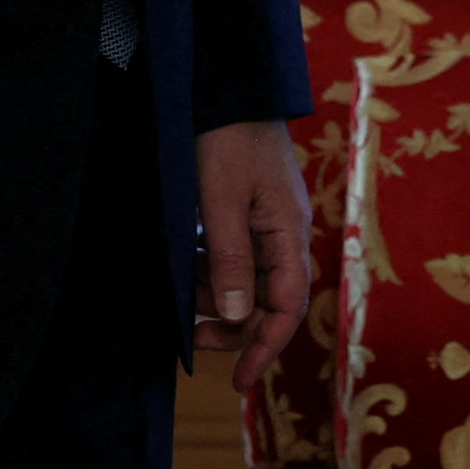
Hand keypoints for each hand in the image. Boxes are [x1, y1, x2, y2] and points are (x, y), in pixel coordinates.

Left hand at [192, 118, 311, 393]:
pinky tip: (184, 269)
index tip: (238, 382)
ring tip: (182, 301)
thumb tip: (236, 317)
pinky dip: (211, 272)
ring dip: (218, 299)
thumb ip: (229, 261)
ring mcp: (268, 220)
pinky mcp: (249, 209)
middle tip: (193, 340)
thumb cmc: (226, 140)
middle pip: (269, 300)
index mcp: (288, 233)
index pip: (287, 308)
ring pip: (249, 280)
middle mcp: (285, 232)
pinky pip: (236, 256)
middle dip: (235, 327)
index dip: (264, 349)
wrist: (228, 86)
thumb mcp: (222, 203)